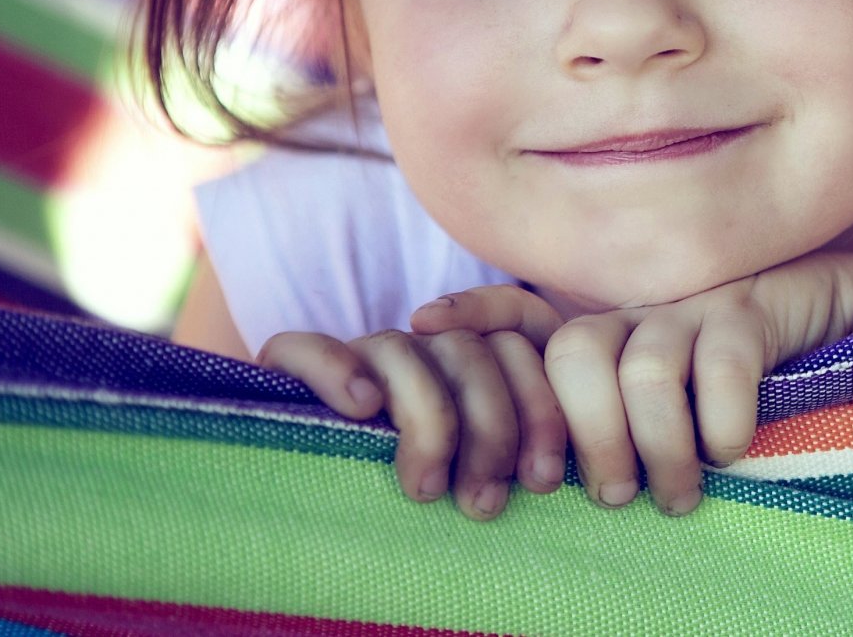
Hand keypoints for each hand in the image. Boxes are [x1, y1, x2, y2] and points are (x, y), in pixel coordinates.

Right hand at [256, 284, 565, 519]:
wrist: (302, 507)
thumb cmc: (415, 505)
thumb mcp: (476, 481)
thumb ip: (515, 460)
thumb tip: (563, 482)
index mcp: (474, 363)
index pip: (519, 349)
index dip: (539, 410)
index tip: (542, 480)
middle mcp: (420, 347)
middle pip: (470, 353)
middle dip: (490, 429)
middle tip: (482, 503)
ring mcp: (359, 353)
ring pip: (404, 351)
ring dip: (427, 420)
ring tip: (425, 489)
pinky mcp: (289, 366)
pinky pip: (307, 346)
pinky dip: (337, 369)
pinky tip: (361, 407)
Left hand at [541, 252, 852, 516]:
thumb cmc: (788, 404)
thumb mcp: (703, 433)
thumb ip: (652, 450)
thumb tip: (592, 506)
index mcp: (630, 345)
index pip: (547, 357)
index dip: (533, 418)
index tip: (545, 486)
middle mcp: (661, 315)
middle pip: (576, 353)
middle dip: (590, 435)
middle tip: (620, 497)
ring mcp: (714, 303)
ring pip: (644, 363)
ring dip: (658, 444)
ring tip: (684, 496)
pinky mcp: (771, 300)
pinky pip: (726, 354)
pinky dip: (723, 416)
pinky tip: (737, 449)